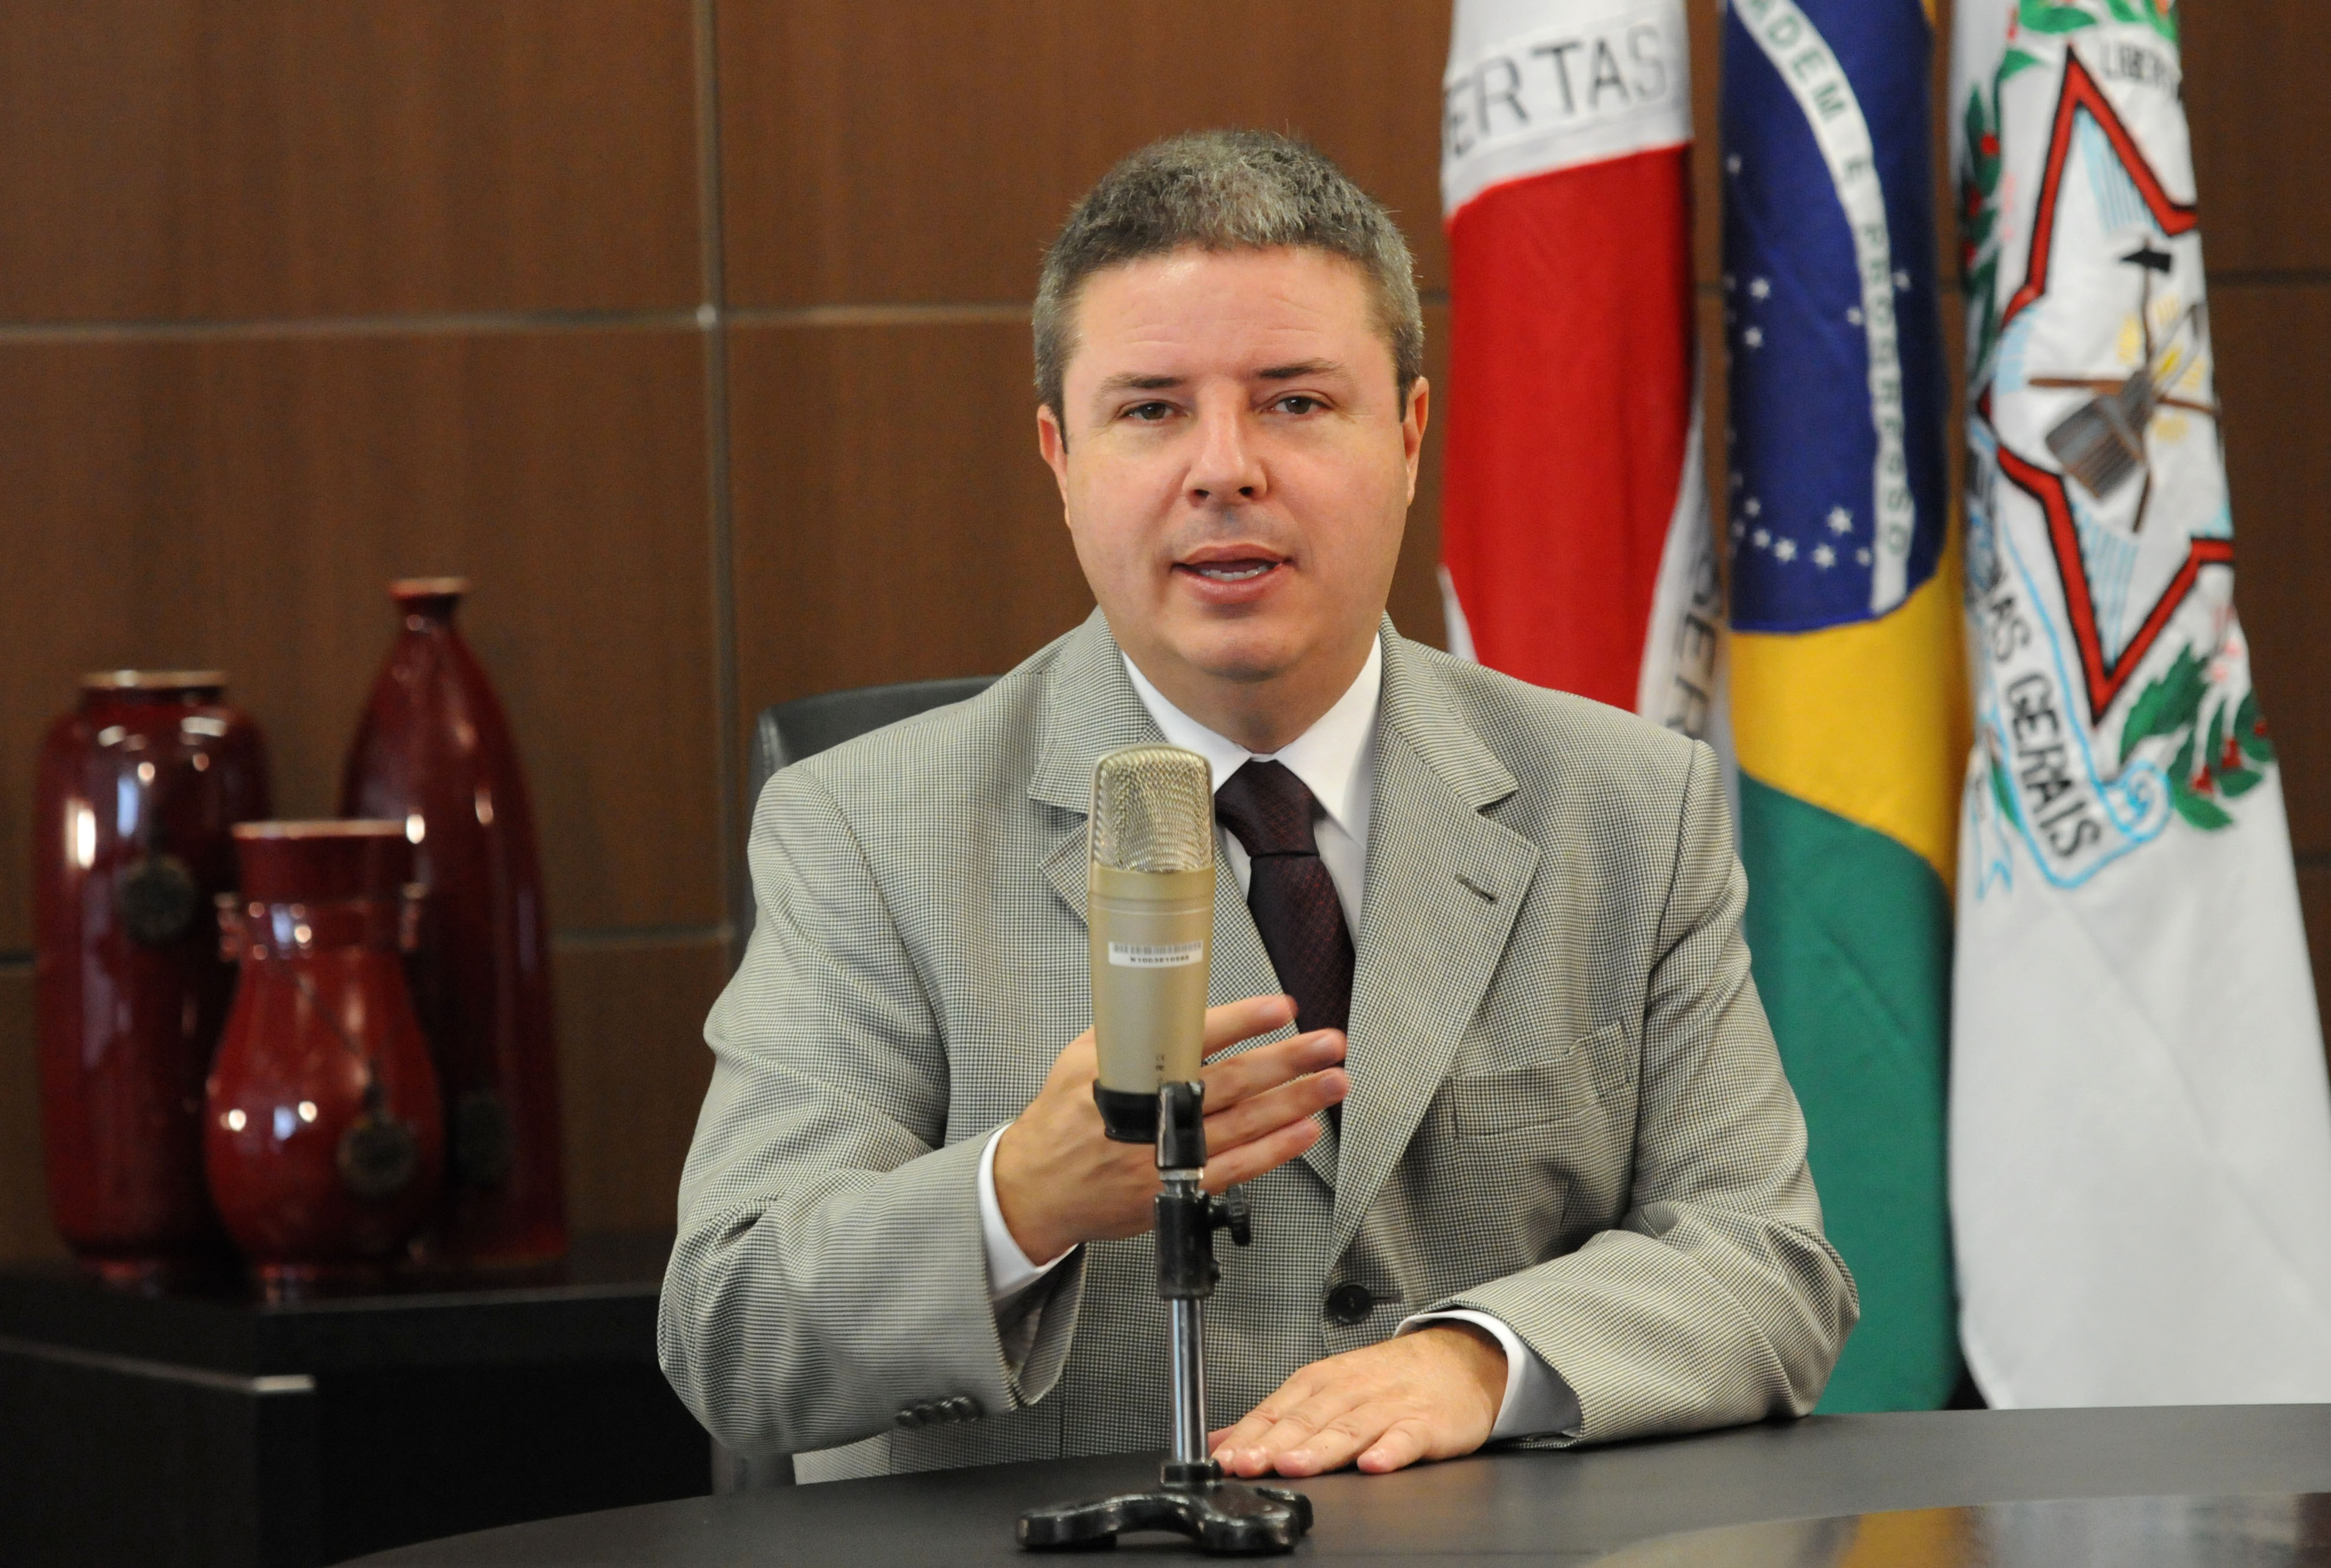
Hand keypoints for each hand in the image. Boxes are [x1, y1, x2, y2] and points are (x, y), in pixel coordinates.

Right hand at [992, 994, 1346, 1264]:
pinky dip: (1275, 1150)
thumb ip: (1131, 1033)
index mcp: (1128, 1073)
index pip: (1194, 1039)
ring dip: (1295, 1102)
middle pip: (1232, 1082)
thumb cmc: (1062, 1121)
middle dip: (1287, 1061)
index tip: (1281, 1007)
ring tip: (1332, 1081)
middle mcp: (1152, 1115)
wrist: (1037, 1190)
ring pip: (1244, 1125)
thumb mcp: (1081, 1058)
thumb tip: (1180, 1004)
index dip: (1242, 1020)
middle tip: (1328, 1044)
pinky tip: (1305, 1131)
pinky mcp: (1177, 1190)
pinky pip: (1237, 1169)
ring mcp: (1167, 1157)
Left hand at [1209, 1323, 1505, 1476]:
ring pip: (1349, 1428)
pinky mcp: (1426, 1423)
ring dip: (1320, 1448)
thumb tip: (1219, 1441)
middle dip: (1274, 1443)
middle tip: (1247, 1465)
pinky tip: (1373, 1464)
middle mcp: (1350, 1390)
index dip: (1249, 1436)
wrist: (1457, 1358)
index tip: (1225, 1458)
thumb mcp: (1325, 1387)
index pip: (1276, 1410)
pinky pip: (1407, 1437)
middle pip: (1307, 1419)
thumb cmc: (1386, 1378)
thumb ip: (1274, 1417)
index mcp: (1321, 1381)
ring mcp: (1389, 1406)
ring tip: (1294, 1466)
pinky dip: (1390, 1449)